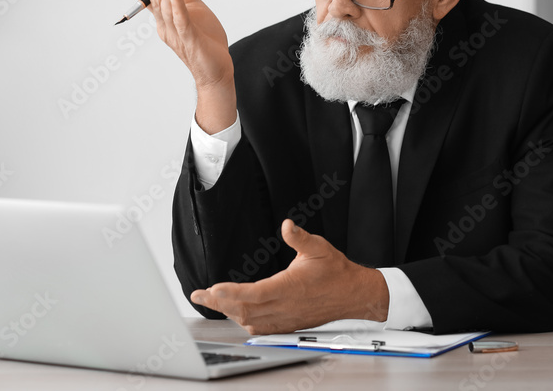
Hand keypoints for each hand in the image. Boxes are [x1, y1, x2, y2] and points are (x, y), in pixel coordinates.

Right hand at [132, 0, 235, 131]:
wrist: (217, 67)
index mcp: (165, 19)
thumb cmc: (204, 38)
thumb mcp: (194, 7)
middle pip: (156, 1)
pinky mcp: (191, 40)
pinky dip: (177, 9)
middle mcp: (166, 27)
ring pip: (167, 9)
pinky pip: (182, 23)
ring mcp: (177, 34)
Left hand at [189, 220, 389, 334]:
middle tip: (199, 295)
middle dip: (219, 303)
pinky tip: (235, 313)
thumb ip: (299, 237)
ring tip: (212, 301)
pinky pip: (260, 328)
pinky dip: (243, 321)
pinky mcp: (288, 324)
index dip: (230, 292)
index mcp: (289, 287)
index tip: (212, 288)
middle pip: (244, 309)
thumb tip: (287, 225)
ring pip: (249, 320)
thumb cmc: (335, 271)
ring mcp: (286, 318)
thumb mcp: (318, 247)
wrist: (353, 294)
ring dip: (229, 312)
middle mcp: (284, 306)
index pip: (252, 294)